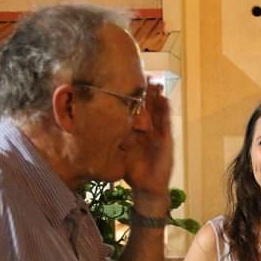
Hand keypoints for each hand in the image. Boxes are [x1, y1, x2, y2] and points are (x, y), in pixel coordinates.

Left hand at [124, 81, 172, 213]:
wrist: (147, 188)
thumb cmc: (133, 171)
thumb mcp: (118, 151)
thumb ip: (111, 140)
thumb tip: (92, 127)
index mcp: (138, 130)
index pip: (135, 109)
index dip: (131, 95)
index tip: (125, 79)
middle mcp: (150, 129)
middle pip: (148, 106)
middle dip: (146, 91)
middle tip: (143, 72)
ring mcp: (160, 134)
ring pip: (159, 110)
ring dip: (158, 96)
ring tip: (155, 80)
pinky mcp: (167, 140)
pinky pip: (167, 123)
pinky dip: (166, 111)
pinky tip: (164, 98)